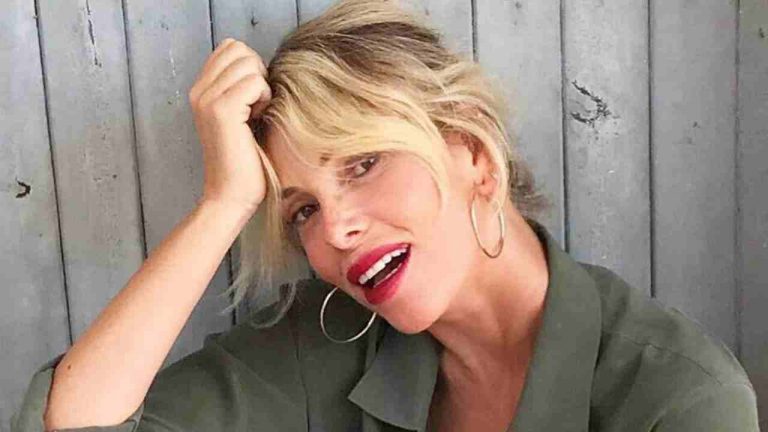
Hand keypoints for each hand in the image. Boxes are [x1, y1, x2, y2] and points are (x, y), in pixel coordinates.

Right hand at [188, 38, 271, 213]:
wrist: (232, 195)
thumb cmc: (245, 161)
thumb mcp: (241, 116)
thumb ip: (241, 88)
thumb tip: (261, 65)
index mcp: (201, 90)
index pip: (231, 47)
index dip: (250, 67)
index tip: (252, 99)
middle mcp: (198, 91)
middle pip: (240, 49)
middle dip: (257, 73)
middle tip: (256, 106)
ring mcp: (207, 99)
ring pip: (248, 63)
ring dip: (262, 87)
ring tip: (255, 115)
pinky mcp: (221, 110)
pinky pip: (255, 82)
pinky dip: (265, 98)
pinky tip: (257, 120)